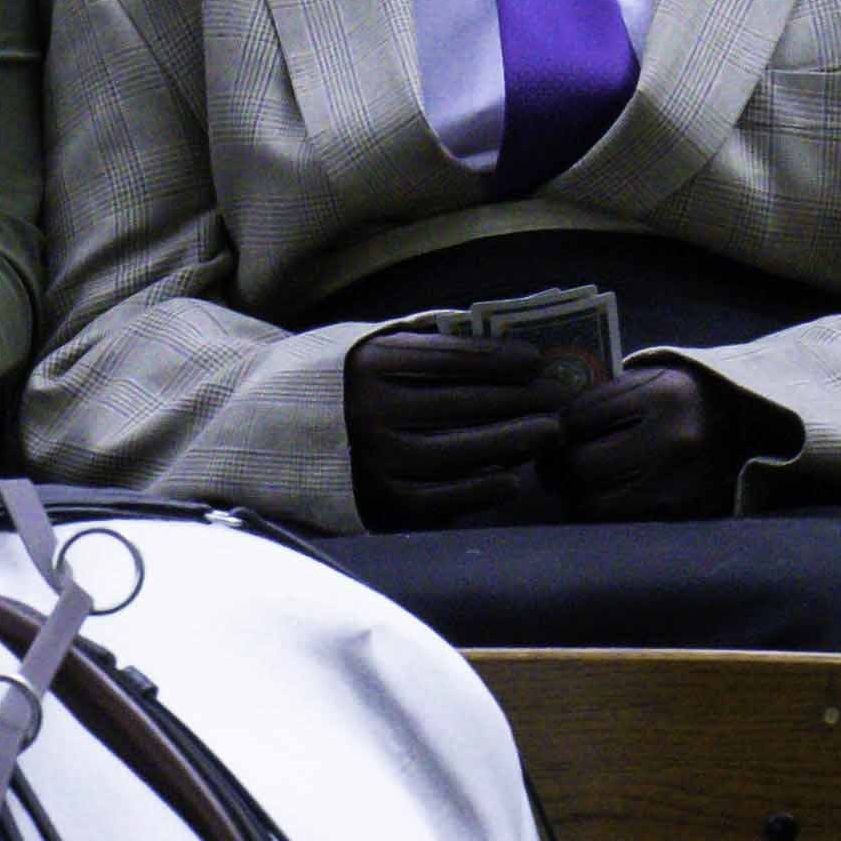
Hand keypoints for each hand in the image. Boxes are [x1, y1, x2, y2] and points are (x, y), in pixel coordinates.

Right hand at [344, 305, 589, 526]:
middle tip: (558, 396)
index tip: (535, 361)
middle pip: (460, 403)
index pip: (448, 358)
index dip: (498, 358)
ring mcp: (373, 460)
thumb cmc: (349, 387)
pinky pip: (441, 498)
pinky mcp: (379, 503)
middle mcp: (368, 411)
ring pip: (457, 451)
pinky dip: (482, 489)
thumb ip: (424, 341)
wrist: (283, 440)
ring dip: (513, 441)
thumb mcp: (371, 348)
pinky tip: (512, 478)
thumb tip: (496, 336)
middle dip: (519, 399)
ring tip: (550, 432)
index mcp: (369, 364)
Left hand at [544, 352, 763, 524]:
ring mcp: (679, 482)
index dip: (557, 428)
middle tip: (555, 466)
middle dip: (559, 467)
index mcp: (664, 394)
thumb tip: (549, 426)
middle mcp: (674, 438)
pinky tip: (602, 499)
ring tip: (577, 485)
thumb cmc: (690, 404)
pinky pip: (618, 522)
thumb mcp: (657, 382)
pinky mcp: (681, 515)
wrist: (755, 434)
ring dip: (576, 497)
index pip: (580, 417)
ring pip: (593, 503)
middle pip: (582, 463)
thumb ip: (609, 397)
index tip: (557, 433)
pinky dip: (602, 513)